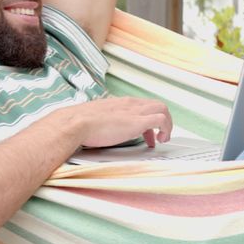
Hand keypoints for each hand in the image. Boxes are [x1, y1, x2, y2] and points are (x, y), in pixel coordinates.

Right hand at [58, 97, 172, 148]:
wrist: (76, 123)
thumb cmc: (81, 124)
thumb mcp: (96, 119)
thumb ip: (104, 122)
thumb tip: (101, 131)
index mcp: (121, 103)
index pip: (143, 105)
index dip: (148, 119)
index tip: (147, 133)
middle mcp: (130, 104)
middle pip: (157, 105)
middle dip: (162, 121)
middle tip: (159, 136)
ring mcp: (135, 111)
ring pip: (163, 109)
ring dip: (167, 124)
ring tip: (162, 138)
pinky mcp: (138, 122)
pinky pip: (161, 120)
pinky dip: (166, 129)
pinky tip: (160, 140)